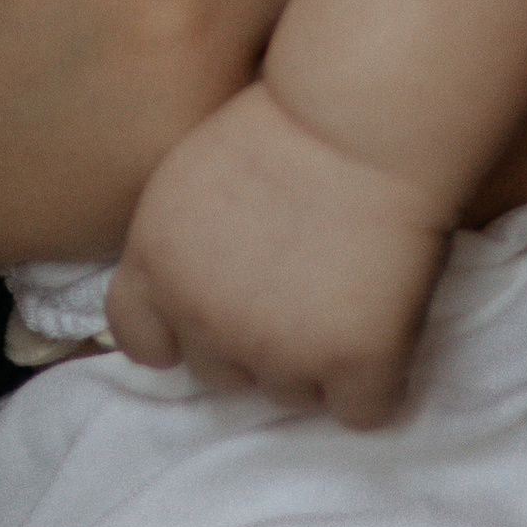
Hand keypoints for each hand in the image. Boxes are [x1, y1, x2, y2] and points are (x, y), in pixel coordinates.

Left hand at [106, 75, 448, 423]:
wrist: (360, 116)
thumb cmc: (287, 119)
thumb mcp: (192, 172)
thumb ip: (182, 242)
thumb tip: (197, 287)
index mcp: (157, 264)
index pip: (140, 339)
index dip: (177, 332)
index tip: (214, 309)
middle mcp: (204, 318)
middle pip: (222, 375)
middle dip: (256, 343)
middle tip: (299, 282)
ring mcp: (278, 349)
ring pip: (293, 396)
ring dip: (317, 360)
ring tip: (345, 289)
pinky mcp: (353, 364)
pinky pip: (362, 410)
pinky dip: (378, 379)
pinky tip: (386, 323)